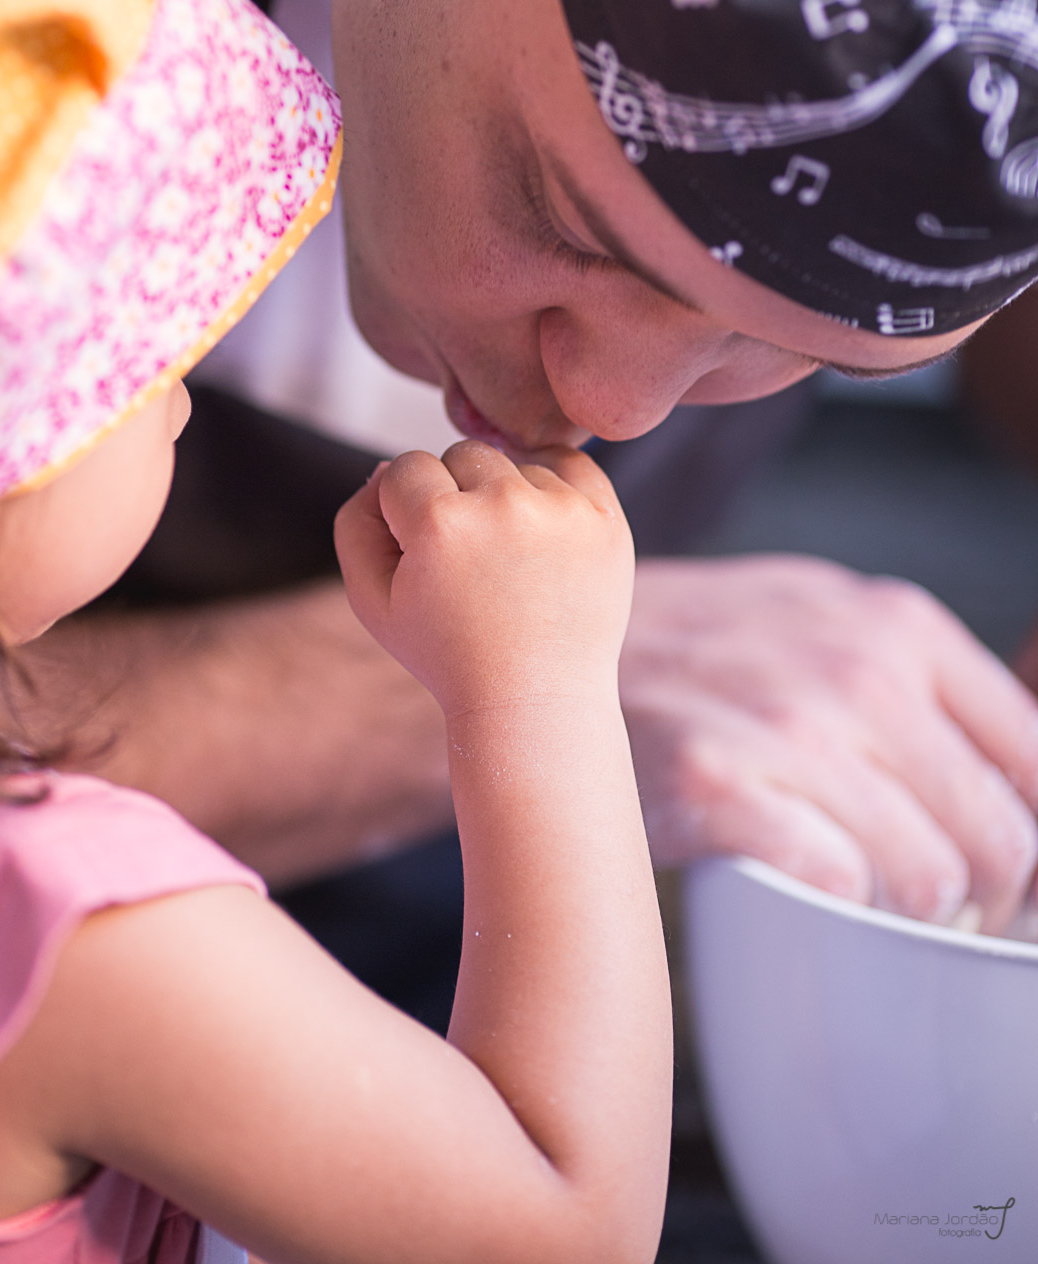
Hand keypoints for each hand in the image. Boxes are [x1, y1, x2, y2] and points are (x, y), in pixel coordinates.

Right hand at [335, 441, 634, 717]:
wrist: (535, 701)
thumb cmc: (448, 653)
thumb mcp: (373, 600)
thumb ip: (356, 524)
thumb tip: (384, 468)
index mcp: (440, 524)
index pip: (404, 467)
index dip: (405, 511)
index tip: (424, 556)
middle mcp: (503, 505)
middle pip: (462, 455)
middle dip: (456, 496)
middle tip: (469, 561)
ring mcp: (561, 510)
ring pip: (515, 463)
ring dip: (505, 498)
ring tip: (509, 562)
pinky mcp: (605, 519)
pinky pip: (570, 463)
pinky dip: (554, 484)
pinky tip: (542, 527)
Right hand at [619, 554, 1037, 933]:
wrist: (552, 648)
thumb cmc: (702, 651)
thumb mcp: (824, 623)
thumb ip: (923, 689)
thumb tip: (1022, 804)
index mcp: (899, 624)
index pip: (1037, 763)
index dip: (1031, 850)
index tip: (1002, 887)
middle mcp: (857, 666)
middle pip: (996, 839)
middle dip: (977, 904)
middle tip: (924, 916)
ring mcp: (785, 722)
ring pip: (926, 878)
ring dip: (898, 915)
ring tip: (856, 903)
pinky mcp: (715, 782)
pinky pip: (834, 886)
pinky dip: (825, 906)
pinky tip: (790, 884)